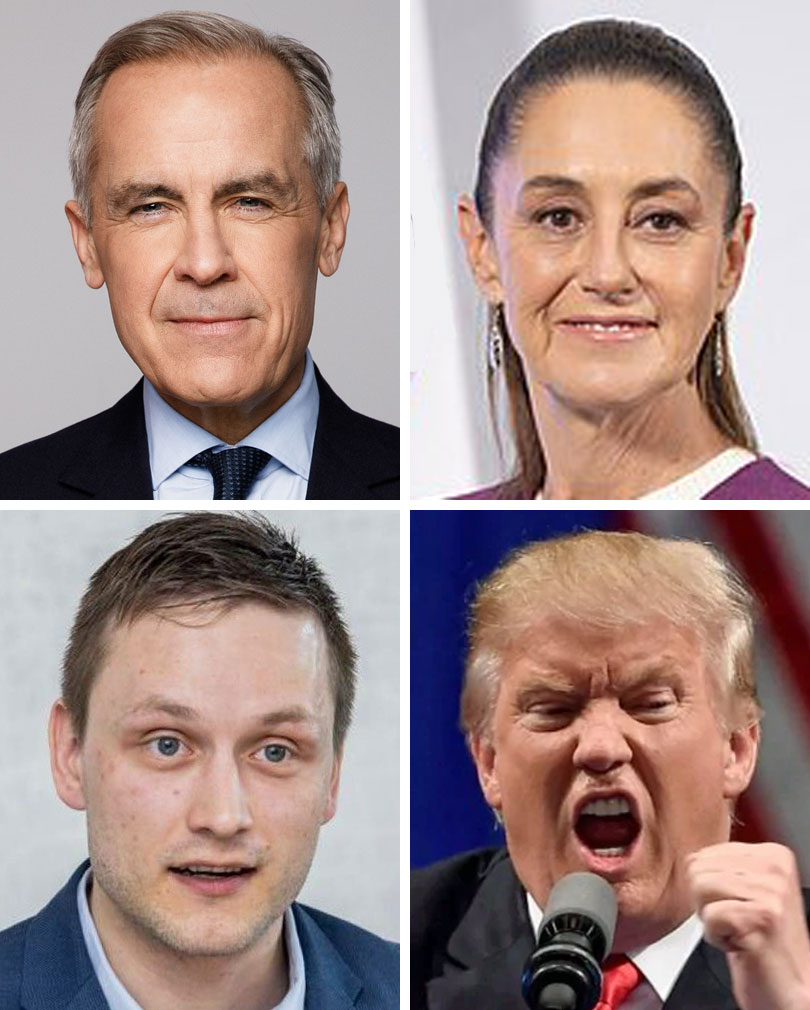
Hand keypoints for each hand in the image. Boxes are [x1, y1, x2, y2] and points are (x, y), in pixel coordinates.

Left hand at [687, 842, 809, 1009]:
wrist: (791, 989)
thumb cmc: (763, 943)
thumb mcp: (745, 892)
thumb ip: (722, 867)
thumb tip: (689, 857)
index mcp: (772, 855)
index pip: (702, 855)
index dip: (707, 889)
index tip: (736, 908)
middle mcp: (775, 868)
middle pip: (697, 870)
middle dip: (706, 903)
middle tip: (736, 923)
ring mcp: (772, 892)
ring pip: (700, 889)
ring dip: (711, 920)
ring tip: (739, 932)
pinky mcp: (763, 918)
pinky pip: (710, 917)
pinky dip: (716, 938)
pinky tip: (741, 945)